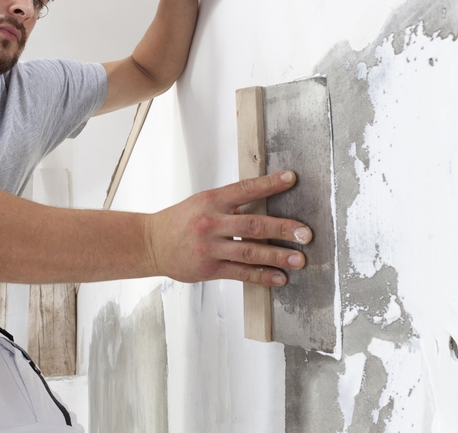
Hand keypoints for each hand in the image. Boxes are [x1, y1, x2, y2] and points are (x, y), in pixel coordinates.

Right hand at [145, 171, 312, 286]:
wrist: (152, 243)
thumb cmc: (181, 221)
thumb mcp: (202, 202)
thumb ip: (230, 203)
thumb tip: (265, 199)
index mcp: (211, 201)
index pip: (245, 189)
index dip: (269, 184)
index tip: (291, 179)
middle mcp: (211, 222)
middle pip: (253, 224)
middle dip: (282, 228)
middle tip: (305, 232)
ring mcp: (210, 247)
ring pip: (249, 251)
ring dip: (277, 256)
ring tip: (299, 259)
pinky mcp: (209, 268)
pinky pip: (240, 273)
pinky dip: (262, 275)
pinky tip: (279, 277)